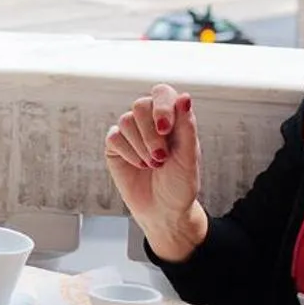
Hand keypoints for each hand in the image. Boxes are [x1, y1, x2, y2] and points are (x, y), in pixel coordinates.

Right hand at [104, 84, 205, 256]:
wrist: (163, 211)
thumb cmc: (180, 185)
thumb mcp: (189, 158)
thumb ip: (187, 127)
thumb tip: (185, 97)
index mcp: (173, 118)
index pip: (162, 93)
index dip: (161, 106)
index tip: (165, 129)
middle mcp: (150, 120)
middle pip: (140, 105)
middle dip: (150, 134)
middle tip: (161, 157)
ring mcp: (132, 132)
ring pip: (126, 121)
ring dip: (141, 146)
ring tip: (153, 165)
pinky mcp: (115, 145)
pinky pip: (114, 137)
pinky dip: (129, 154)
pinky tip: (139, 165)